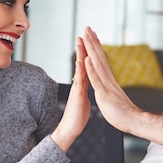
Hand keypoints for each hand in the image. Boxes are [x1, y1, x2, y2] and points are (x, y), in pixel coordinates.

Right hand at [51, 36, 90, 151]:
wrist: (70, 130)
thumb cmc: (77, 117)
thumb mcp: (84, 100)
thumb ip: (84, 91)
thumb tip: (85, 86)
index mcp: (84, 84)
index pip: (87, 64)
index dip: (89, 52)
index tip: (91, 40)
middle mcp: (80, 83)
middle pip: (82, 62)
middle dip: (83, 47)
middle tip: (84, 32)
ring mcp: (77, 88)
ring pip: (79, 68)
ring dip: (80, 54)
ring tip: (80, 40)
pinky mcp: (77, 95)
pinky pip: (79, 80)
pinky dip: (80, 70)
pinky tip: (80, 61)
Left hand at [80, 27, 140, 132]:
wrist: (133, 121)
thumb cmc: (123, 112)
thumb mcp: (113, 97)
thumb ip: (110, 88)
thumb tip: (108, 84)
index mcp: (109, 80)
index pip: (101, 60)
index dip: (96, 48)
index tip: (92, 35)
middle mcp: (108, 79)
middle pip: (99, 57)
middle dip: (93, 42)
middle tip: (88, 28)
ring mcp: (106, 85)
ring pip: (97, 64)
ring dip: (91, 50)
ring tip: (86, 36)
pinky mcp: (104, 94)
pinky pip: (96, 80)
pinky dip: (91, 69)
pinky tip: (86, 59)